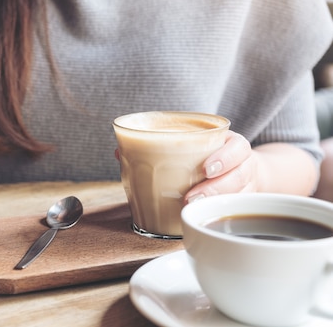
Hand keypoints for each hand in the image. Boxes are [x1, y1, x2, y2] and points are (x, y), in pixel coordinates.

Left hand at [113, 130, 254, 202]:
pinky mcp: (241, 205)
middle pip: (239, 177)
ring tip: (192, 207)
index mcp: (232, 146)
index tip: (206, 168)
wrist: (240, 169)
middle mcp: (243, 167)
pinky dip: (219, 216)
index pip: (238, 148)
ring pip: (238, 197)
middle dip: (215, 188)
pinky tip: (201, 221)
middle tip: (191, 196)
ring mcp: (245, 189)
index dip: (225, 158)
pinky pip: (234, 212)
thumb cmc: (206, 154)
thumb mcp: (191, 143)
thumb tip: (118, 151)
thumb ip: (159, 146)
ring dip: (214, 204)